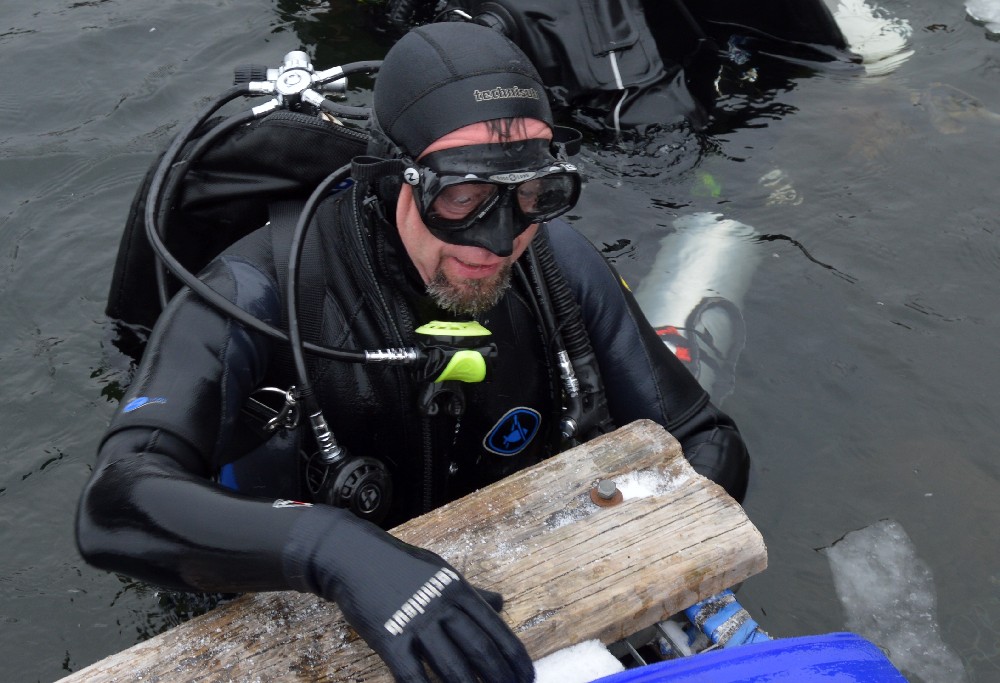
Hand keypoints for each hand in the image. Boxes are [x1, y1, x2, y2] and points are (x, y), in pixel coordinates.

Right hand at [283, 506, 533, 681]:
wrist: (355, 558)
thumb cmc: (401, 566)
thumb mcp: (441, 572)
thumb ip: (471, 592)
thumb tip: (500, 603)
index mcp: (458, 591)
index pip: (496, 629)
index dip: (515, 658)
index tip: (527, 677)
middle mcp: (442, 607)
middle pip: (480, 651)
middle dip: (499, 679)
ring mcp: (416, 623)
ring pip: (452, 668)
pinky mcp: (390, 639)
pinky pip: (414, 676)